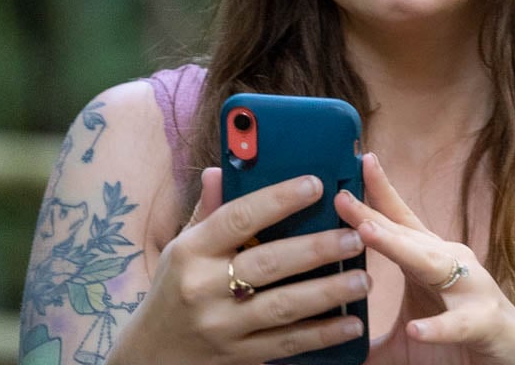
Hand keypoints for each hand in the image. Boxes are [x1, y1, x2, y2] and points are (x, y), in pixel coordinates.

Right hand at [109, 167, 369, 364]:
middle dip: (316, 248)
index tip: (316, 184)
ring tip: (363, 278)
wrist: (151, 354)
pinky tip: (351, 323)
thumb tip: (220, 168)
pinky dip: (322, 335)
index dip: (279, 199)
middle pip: (268, 262)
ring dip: (328, 292)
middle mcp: (203, 287)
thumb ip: (208, 210)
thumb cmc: (175, 287)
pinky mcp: (238, 356)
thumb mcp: (182, 246)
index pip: (238, 217)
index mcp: (191, 250)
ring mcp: (222, 326)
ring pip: (283, 306)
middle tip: (354, 237)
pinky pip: (286, 343)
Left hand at [334, 155, 514, 364]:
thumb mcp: (409, 332)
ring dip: (399, 247)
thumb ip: (370, 334)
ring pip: (431, 264)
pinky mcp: (485, 323)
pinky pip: (459, 323)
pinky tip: (416, 328)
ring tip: (367, 233)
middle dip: (373, 214)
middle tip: (341, 197)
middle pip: (406, 234)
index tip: (359, 160)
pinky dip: (438, 327)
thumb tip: (331, 338)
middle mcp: (451, 265)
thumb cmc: (459, 344)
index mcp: (430, 260)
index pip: (402, 219)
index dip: (380, 191)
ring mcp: (470, 290)